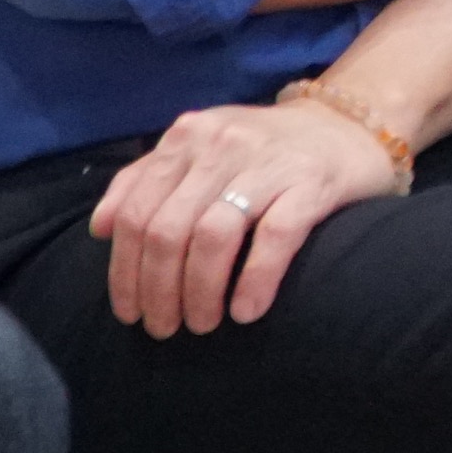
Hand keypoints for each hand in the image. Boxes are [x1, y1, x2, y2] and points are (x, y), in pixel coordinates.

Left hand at [87, 97, 400, 336]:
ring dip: (199, 291)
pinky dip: (255, 279)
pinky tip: (246, 311)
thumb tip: (100, 228)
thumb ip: (147, 178)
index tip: (130, 312)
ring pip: (213, 235)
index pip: (136, 212)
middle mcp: (222, 143)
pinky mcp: (313, 182)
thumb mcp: (202, 150)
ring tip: (202, 324)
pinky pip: (275, 237)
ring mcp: (269, 162)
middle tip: (164, 329)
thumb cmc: (267, 149)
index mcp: (187, 137)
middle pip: (168, 229)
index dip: (124, 270)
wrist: (351, 123)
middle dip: (158, 290)